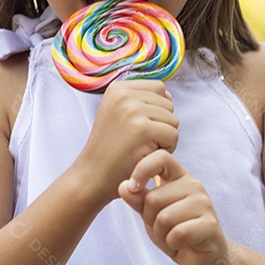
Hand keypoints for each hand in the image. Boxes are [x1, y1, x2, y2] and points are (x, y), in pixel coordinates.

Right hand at [72, 80, 178, 205]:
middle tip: (139, 141)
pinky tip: (146, 155)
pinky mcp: (142, 129)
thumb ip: (142, 101)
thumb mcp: (117, 114)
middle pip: (168, 104)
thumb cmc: (109, 149)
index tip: (138, 126)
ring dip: (164, 138)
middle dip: (161, 125)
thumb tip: (169, 95)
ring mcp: (132, 110)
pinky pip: (173, 135)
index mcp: (118, 88)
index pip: (159, 88)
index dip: (156, 110)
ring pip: (173, 120)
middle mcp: (124, 94)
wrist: (92, 175)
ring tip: (141, 147)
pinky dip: (166, 149)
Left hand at [117, 149, 230, 264]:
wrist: (201, 259)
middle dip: (150, 220)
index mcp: (179, 177)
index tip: (133, 187)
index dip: (142, 169)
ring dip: (162, 234)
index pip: (160, 157)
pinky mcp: (210, 225)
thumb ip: (138, 200)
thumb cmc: (175, 232)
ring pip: (164, 218)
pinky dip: (173, 244)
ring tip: (173, 236)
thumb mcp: (151, 215)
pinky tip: (182, 244)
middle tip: (164, 228)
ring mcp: (204, 204)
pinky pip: (178, 234)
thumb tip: (123, 186)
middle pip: (153, 198)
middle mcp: (194, 185)